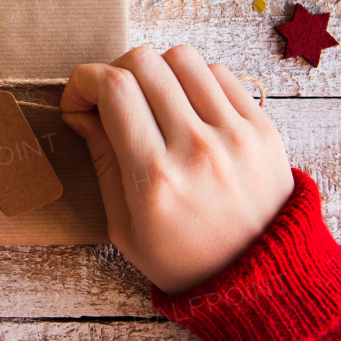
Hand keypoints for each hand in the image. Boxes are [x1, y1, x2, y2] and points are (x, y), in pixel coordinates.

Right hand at [60, 45, 293, 294]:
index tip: (78, 101)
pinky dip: (193, 80)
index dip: (83, 82)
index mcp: (155, 178)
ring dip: (156, 72)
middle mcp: (197, 149)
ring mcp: (235, 135)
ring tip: (152, 102)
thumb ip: (102, 161)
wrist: (260, 283)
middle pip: (144, 62)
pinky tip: (186, 108)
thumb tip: (82, 112)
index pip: (114, 88)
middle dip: (113, 72)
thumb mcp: (124, 227)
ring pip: (182, 57)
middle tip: (111, 101)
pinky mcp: (262, 128)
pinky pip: (220, 73)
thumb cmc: (185, 260)